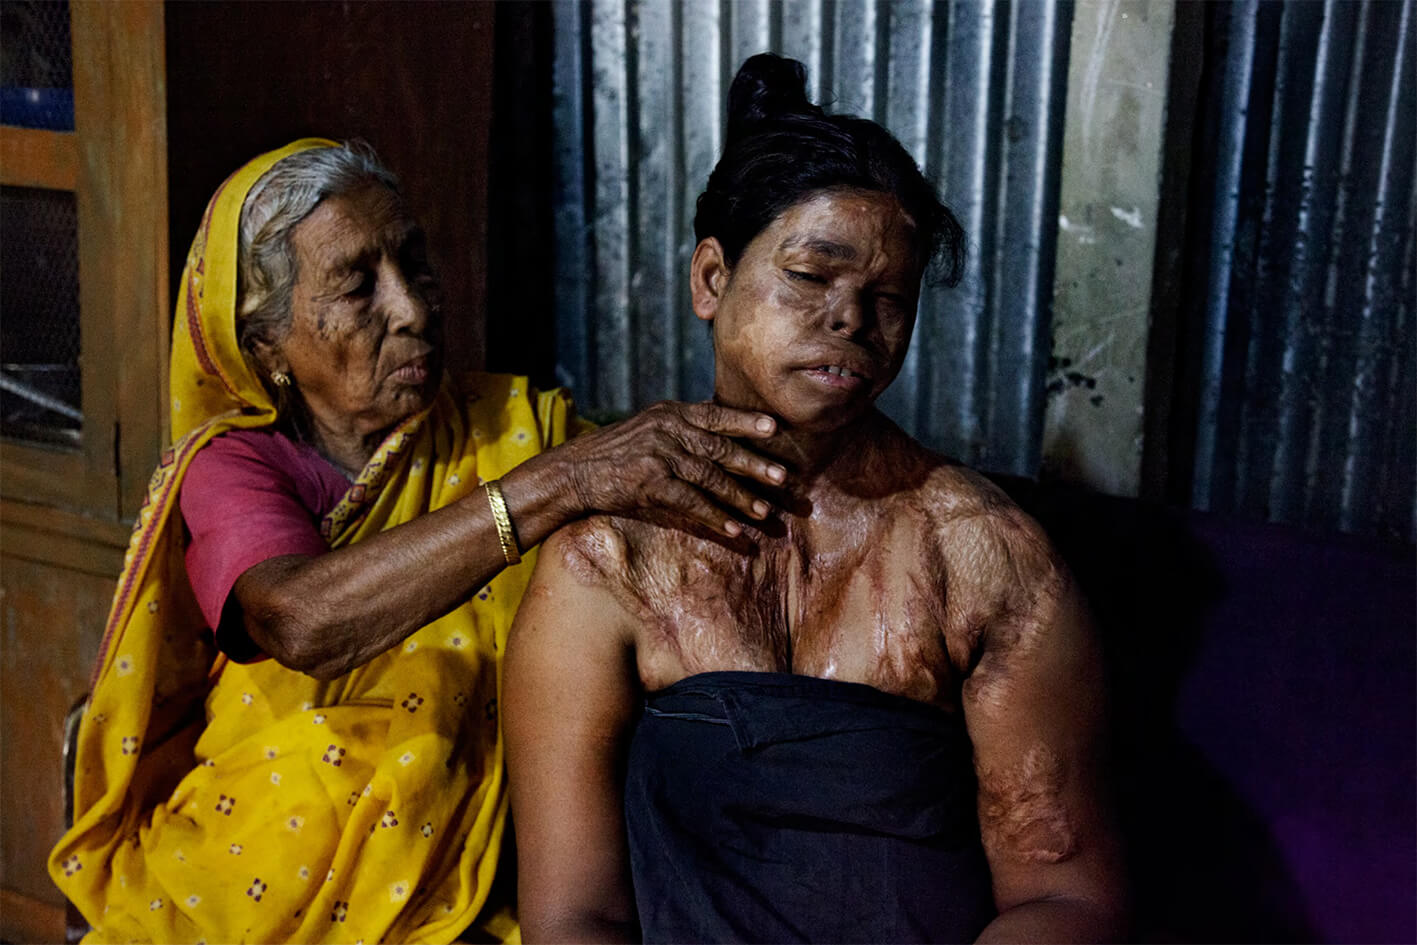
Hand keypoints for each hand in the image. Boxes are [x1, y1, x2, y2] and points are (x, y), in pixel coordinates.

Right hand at [554, 401, 785, 537]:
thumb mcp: (648, 427)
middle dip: (754, 464)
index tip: (773, 428)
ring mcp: (659, 455)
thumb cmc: (615, 453)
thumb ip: (681, 426)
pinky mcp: (650, 483)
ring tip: (764, 513)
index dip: (745, 421)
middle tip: (783, 478)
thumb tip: (721, 429)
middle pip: (720, 448)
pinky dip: (715, 517)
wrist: (574, 472)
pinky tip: (733, 530)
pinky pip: (691, 502)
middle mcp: (667, 429)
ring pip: (710, 477)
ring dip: (740, 497)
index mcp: (670, 412)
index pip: (715, 414)